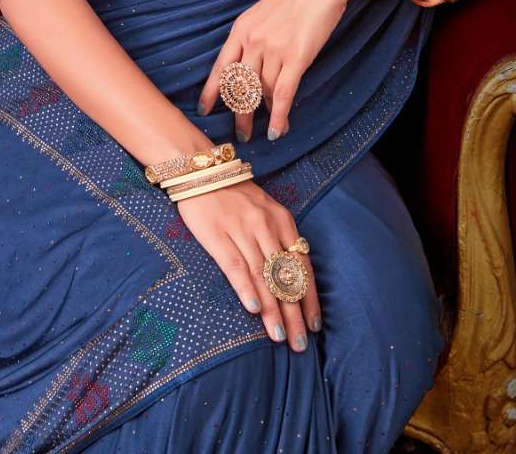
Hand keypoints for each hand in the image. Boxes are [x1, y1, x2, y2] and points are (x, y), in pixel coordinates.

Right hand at [175, 177, 320, 348]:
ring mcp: (242, 230)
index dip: (310, 298)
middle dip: (294, 313)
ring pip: (263, 276)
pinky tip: (253, 308)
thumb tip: (292, 279)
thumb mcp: (265, 210)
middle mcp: (266, 226)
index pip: (302, 266)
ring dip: (273, 309)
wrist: (201, 170)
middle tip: (300, 344)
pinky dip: (246, 288)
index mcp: (282, 220)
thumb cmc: (235, 196)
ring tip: (280, 336)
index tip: (314, 325)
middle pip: (285, 276)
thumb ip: (278, 239)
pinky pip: (235, 265)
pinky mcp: (217, 235)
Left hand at [197, 0, 351, 142]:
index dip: (212, 91)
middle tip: (240, 134)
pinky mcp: (297, 57)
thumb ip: (254, 38)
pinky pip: (283, 94)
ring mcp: (274, 49)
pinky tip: (277, 130)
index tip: (205, 109)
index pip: (220, 67)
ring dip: (265, 115)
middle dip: (239, 114)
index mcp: (241, 29)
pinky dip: (279, 116)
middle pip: (239, 86)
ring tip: (268, 129)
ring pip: (263, 92)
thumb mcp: (264, 13)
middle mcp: (253, 41)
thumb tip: (253, 67)